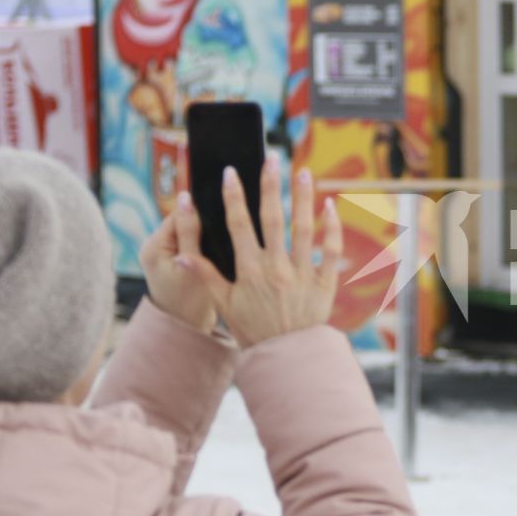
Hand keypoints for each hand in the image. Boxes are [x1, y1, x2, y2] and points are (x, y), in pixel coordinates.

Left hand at [140, 199, 217, 332]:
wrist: (184, 327)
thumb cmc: (190, 301)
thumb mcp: (194, 264)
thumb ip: (190, 230)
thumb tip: (186, 197)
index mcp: (153, 246)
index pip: (178, 215)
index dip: (200, 214)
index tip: (222, 218)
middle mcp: (152, 246)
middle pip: (181, 221)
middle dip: (201, 225)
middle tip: (221, 236)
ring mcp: (160, 253)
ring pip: (186, 231)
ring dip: (202, 236)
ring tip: (216, 247)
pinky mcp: (169, 259)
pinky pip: (187, 242)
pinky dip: (200, 246)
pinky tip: (212, 253)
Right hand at [178, 156, 343, 347]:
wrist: (286, 356)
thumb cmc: (253, 329)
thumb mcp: (225, 305)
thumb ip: (207, 277)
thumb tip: (184, 256)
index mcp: (249, 271)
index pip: (239, 226)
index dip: (234, 198)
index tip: (231, 173)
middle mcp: (276, 268)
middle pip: (273, 219)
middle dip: (270, 187)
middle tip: (271, 159)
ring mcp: (303, 274)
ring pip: (304, 229)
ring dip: (303, 198)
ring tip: (302, 172)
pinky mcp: (325, 283)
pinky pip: (331, 251)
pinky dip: (332, 228)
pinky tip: (330, 205)